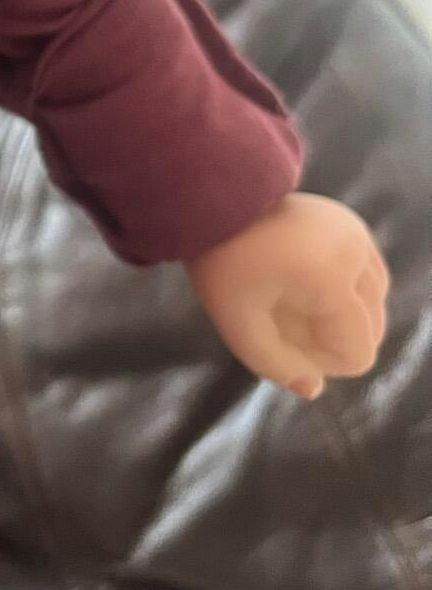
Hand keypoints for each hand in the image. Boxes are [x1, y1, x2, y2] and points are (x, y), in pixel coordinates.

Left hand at [187, 192, 388, 400]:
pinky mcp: (352, 224)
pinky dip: (347, 289)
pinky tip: (306, 283)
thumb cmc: (221, 264)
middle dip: (334, 337)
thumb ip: (276, 366)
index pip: (358, 352)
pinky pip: (368, 274)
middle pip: (372, 329)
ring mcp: (357, 235)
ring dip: (344, 313)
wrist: (216, 200)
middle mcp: (355, 256)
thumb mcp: (238, 326)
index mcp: (331, 282)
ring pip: (374, 301)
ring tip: (293, 301)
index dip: (323, 362)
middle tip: (282, 317)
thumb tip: (313, 389)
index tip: (282, 339)